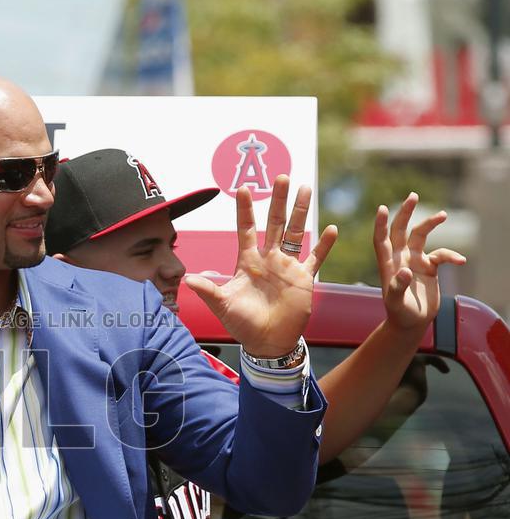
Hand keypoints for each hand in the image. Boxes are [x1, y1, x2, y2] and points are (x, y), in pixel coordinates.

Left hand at [184, 175, 337, 356]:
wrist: (267, 342)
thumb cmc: (242, 324)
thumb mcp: (222, 305)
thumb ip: (208, 290)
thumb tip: (186, 279)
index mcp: (248, 261)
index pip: (246, 229)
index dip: (244, 209)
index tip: (242, 188)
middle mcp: (268, 259)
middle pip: (274, 222)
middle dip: (278, 200)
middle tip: (282, 176)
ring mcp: (287, 267)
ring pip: (296, 232)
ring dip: (301, 211)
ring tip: (305, 188)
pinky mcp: (304, 279)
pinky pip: (316, 258)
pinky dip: (324, 245)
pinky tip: (332, 229)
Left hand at [374, 193, 465, 332]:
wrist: (412, 323)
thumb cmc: (400, 314)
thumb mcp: (396, 303)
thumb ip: (398, 287)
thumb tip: (404, 271)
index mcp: (388, 264)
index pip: (381, 240)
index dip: (380, 225)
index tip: (382, 209)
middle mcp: (400, 258)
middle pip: (401, 230)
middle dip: (405, 213)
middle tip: (413, 196)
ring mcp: (415, 261)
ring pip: (421, 236)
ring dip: (430, 224)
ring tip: (443, 215)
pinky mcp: (429, 267)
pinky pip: (441, 254)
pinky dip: (451, 255)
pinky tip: (460, 261)